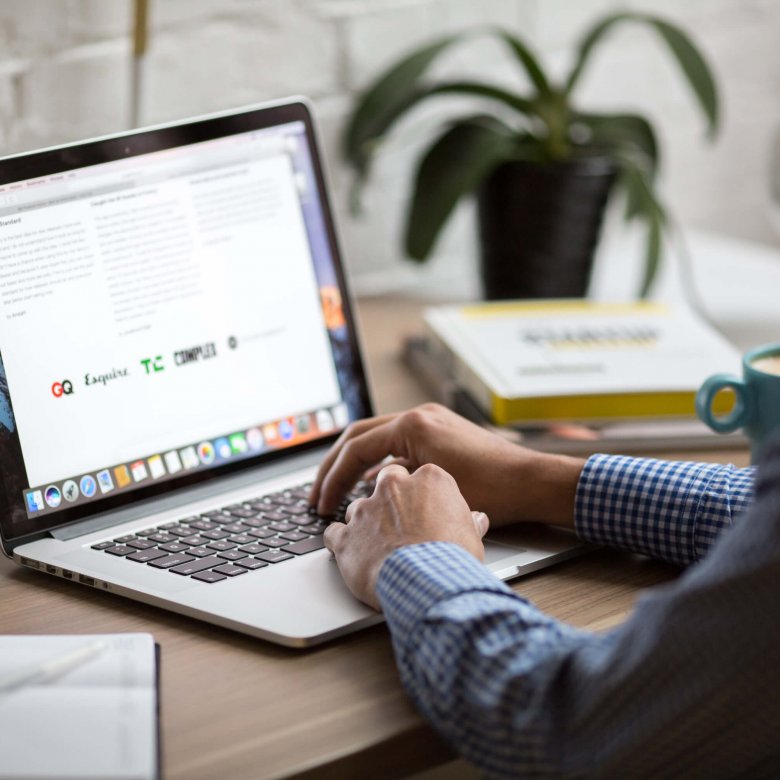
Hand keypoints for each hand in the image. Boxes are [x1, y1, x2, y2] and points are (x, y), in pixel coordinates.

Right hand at [311, 403, 583, 527]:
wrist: (532, 482)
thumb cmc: (493, 490)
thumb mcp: (433, 489)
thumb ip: (393, 485)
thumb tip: (365, 493)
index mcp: (414, 425)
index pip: (356, 448)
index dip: (333, 479)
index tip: (322, 504)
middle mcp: (420, 416)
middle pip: (359, 436)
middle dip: (334, 467)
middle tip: (317, 495)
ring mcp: (430, 421)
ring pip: (376, 438)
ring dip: (354, 464)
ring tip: (337, 492)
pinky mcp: (440, 432)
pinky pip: (397, 444)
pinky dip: (379, 464)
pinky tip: (372, 487)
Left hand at [323, 462, 488, 609]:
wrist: (428, 582)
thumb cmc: (453, 558)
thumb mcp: (472, 536)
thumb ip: (468, 522)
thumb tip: (477, 520)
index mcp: (428, 479)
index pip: (418, 476)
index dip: (419, 495)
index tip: (422, 509)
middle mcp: (393, 487)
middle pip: (385, 483)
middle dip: (389, 500)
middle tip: (398, 523)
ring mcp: (366, 509)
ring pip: (358, 508)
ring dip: (365, 524)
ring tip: (378, 547)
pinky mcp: (346, 535)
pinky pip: (334, 533)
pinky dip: (340, 543)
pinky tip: (352, 555)